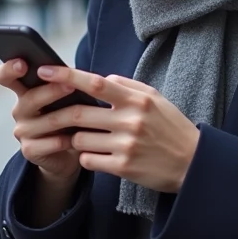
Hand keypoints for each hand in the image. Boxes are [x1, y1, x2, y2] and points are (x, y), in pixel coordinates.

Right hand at [0, 59, 81, 182]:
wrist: (70, 151)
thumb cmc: (69, 116)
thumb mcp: (66, 97)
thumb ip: (63, 82)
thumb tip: (73, 72)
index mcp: (24, 91)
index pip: (6, 76)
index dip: (10, 69)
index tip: (23, 63)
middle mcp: (19, 110)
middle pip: (30, 99)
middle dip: (51, 91)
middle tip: (70, 85)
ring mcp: (22, 132)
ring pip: (47, 121)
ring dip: (67, 115)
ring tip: (86, 110)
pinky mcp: (30, 151)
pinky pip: (52, 143)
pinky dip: (68, 140)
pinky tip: (81, 138)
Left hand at [35, 66, 200, 193]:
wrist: (192, 163)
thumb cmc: (171, 127)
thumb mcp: (155, 99)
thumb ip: (127, 86)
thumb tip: (99, 78)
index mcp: (137, 100)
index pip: (95, 82)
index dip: (66, 76)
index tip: (44, 70)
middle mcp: (130, 121)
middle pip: (79, 113)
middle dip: (59, 114)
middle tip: (52, 115)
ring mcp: (126, 145)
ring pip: (79, 139)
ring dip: (75, 138)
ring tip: (85, 138)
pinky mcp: (123, 167)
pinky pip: (88, 160)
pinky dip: (86, 157)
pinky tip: (96, 155)